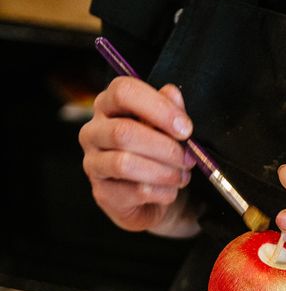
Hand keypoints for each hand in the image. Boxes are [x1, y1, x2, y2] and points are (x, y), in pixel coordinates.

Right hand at [79, 77, 199, 236]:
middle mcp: (93, 131)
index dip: (158, 108)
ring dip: (163, 171)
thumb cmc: (155, 154)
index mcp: (108, 105)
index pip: (123, 92)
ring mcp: (93, 164)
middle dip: (164, 147)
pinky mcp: (103, 193)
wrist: (148, 198)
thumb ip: (168, 109)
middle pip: (123, 132)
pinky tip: (171, 191)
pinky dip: (162, 192)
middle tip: (187, 158)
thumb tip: (171, 93)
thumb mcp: (166, 128)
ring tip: (181, 176)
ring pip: (125, 164)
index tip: (185, 128)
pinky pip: (135, 191)